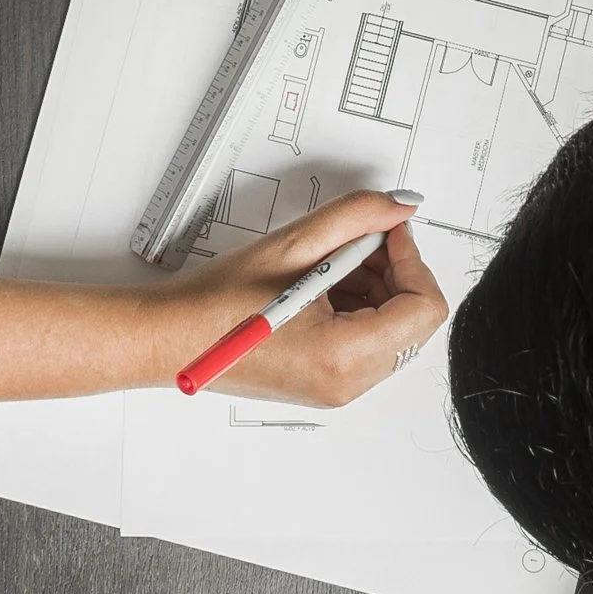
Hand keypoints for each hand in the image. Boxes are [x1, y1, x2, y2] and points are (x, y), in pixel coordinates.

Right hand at [152, 189, 446, 406]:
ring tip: (326, 264)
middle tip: (354, 242)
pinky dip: (358, 305)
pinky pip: (368, 341)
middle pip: (413, 321)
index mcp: (342, 356)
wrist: (169, 339)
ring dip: (375, 286)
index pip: (423, 309)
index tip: (387, 232)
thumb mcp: (293, 246)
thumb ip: (355, 218)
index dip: (412, 260)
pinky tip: (319, 284)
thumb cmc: (216, 302)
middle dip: (393, 271)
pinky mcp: (326, 383)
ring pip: (393, 329)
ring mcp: (337, 388)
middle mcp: (346, 384)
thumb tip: (402, 205)